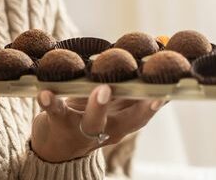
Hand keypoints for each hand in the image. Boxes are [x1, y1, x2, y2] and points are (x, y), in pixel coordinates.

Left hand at [29, 85, 164, 162]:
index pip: (144, 115)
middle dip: (140, 110)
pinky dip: (49, 101)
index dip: (157, 105)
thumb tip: (158, 67)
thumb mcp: (113, 110)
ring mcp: (83, 130)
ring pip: (93, 122)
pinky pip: (54, 112)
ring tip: (101, 90)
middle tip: (149, 95)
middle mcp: (106, 130)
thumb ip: (132, 94)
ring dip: (99, 106)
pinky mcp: (58, 125)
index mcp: (121, 123)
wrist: (54, 148)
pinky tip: (44, 91)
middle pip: (127, 122)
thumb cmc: (88, 119)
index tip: (170, 92)